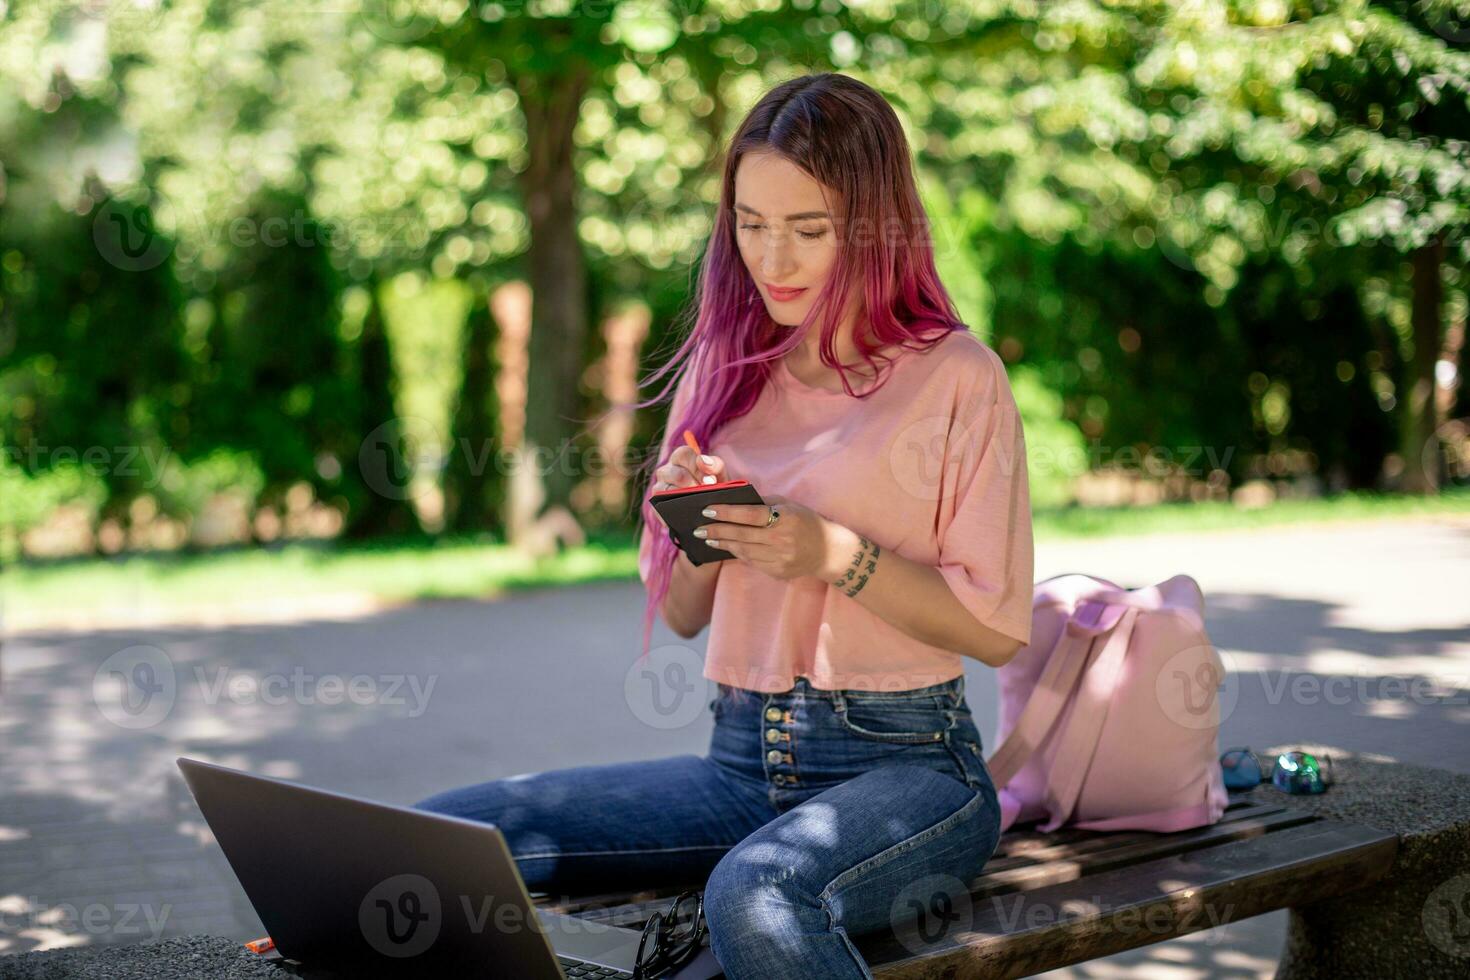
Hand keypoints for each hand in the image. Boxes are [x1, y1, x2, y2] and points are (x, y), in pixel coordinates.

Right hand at [648, 446, 727, 529]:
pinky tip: (687, 517)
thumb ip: (715, 465)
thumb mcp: (719, 474)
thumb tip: (704, 462)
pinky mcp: (657, 506)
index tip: (710, 480)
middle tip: (704, 494)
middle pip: (674, 473)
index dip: (695, 465)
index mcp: (681, 459)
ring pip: (664, 490)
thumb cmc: (713, 486)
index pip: (682, 454)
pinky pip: (659, 509)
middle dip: (691, 484)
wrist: (712, 509)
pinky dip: (673, 513)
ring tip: (697, 505)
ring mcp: (659, 488)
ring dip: (681, 498)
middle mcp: (667, 471)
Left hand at [691, 494, 859, 581]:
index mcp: (784, 519)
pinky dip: (737, 553)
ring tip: (708, 537)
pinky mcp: (777, 572)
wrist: (828, 551)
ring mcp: (779, 559)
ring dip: (723, 543)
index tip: (707, 510)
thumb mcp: (789, 505)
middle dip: (717, 531)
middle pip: (741, 535)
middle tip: (698, 529)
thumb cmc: (805, 522)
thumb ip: (763, 503)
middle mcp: (781, 540)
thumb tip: (734, 500)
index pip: (749, 515)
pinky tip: (727, 546)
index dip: (726, 513)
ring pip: (743, 551)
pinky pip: (751, 561)